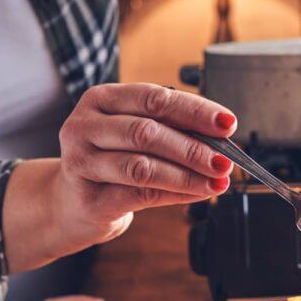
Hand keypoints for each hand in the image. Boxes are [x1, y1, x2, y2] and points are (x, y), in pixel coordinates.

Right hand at [4, 83, 236, 271]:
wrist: (73, 203)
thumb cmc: (113, 162)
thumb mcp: (136, 136)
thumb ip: (171, 131)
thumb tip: (221, 139)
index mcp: (101, 99)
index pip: (153, 98)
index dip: (194, 110)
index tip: (227, 123)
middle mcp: (84, 126)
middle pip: (147, 132)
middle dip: (193, 147)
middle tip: (225, 161)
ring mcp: (80, 162)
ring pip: (142, 166)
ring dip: (187, 175)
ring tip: (216, 181)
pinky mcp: (87, 197)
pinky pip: (139, 195)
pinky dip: (175, 194)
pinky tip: (198, 193)